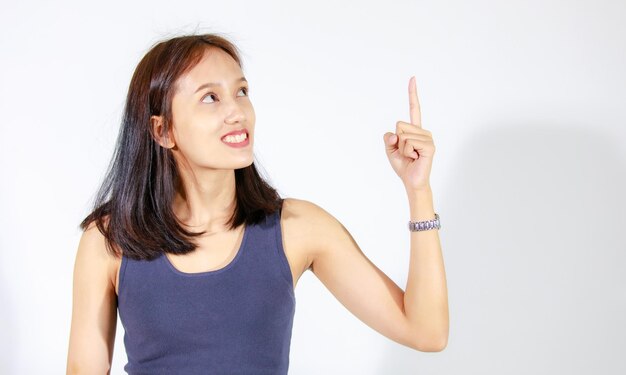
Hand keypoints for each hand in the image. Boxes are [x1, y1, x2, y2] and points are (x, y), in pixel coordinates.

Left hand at [383, 76, 434, 190]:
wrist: (412, 181)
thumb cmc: (403, 165)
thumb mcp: (390, 149)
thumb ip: (389, 138)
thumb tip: (395, 134)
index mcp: (414, 130)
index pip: (414, 109)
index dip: (413, 94)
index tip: (413, 78)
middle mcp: (423, 131)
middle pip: (399, 125)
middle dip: (397, 141)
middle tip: (407, 153)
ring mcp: (428, 138)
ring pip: (403, 135)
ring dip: (402, 149)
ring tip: (411, 156)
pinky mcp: (429, 146)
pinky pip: (409, 143)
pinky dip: (407, 152)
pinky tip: (415, 158)